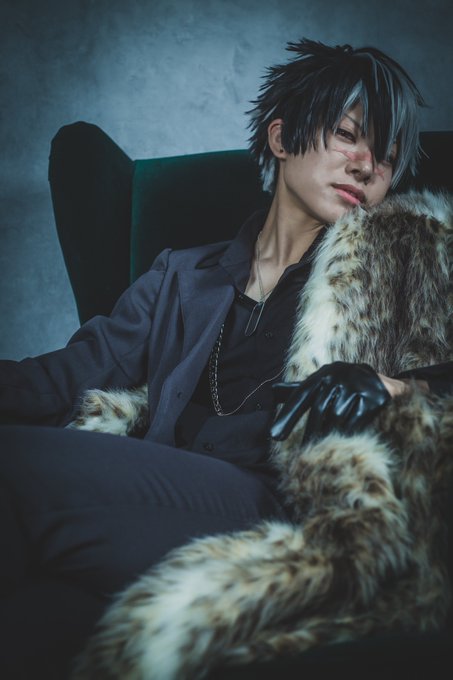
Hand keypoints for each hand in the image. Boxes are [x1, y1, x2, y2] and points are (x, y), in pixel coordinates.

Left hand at [271, 361, 389, 442]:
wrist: (379, 383)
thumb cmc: (342, 386)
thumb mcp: (321, 383)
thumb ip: (298, 390)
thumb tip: (272, 393)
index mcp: (321, 375)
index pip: (300, 396)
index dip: (287, 416)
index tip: (275, 435)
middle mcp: (337, 376)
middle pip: (318, 409)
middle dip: (309, 432)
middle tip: (303, 450)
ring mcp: (355, 385)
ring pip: (336, 416)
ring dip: (328, 434)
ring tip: (323, 447)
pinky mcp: (372, 397)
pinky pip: (355, 421)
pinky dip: (347, 433)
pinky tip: (342, 442)